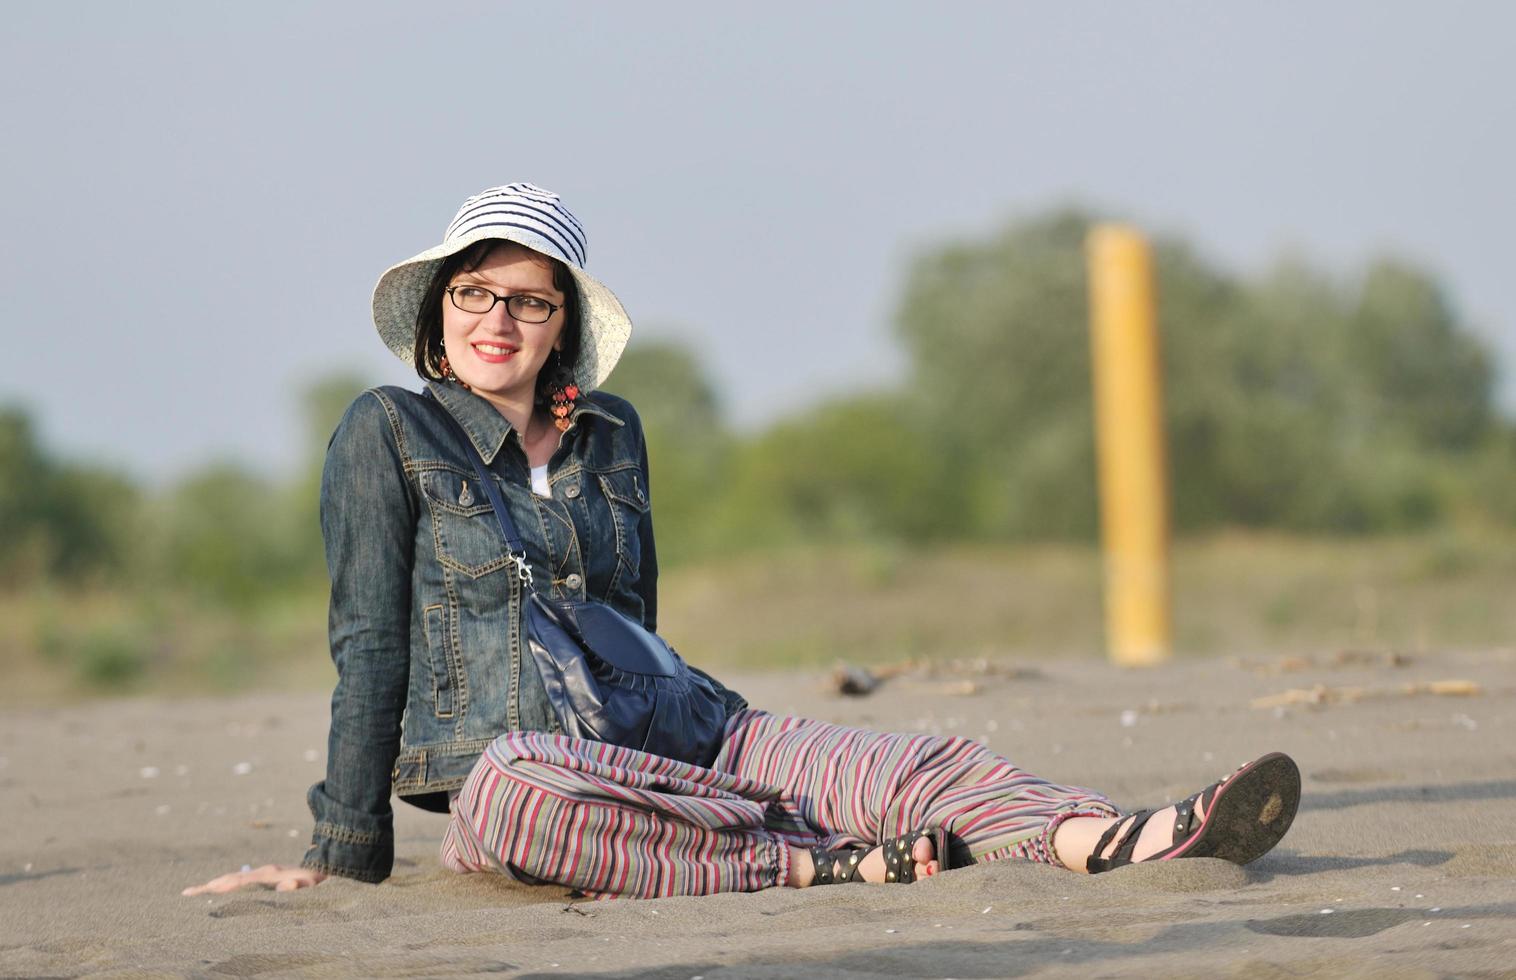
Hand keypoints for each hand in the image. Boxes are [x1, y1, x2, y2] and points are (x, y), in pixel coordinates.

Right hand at [181, 863, 326, 895]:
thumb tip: (284, 885)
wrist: (325, 866)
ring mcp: (264, 873)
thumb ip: (298, 885)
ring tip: (196, 891)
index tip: (207, 889)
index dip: (225, 885)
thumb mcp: (309, 885)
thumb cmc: (316, 880)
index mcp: (269, 874)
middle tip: (188, 892)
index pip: (241, 881)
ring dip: (216, 884)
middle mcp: (264, 872)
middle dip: (211, 885)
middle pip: (233, 878)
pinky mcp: (266, 876)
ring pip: (235, 878)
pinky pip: (242, 880)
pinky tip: (219, 889)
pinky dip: (227, 884)